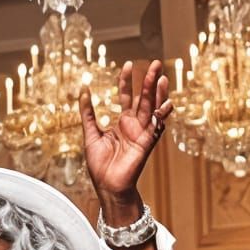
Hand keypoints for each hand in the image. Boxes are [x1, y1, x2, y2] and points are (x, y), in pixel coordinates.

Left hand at [82, 59, 172, 210]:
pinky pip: (156, 127)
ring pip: (152, 108)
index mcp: (121, 122)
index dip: (126, 81)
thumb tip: (83, 91)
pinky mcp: (147, 143)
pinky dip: (161, 116)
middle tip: (155, 63)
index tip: (128, 64)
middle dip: (149, 81)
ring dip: (158, 93)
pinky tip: (166, 104)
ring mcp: (142, 133)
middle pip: (143, 98)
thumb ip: (88, 114)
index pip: (126, 96)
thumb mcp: (90, 135)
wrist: (107, 186)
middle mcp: (134, 124)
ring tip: (162, 77)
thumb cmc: (99, 165)